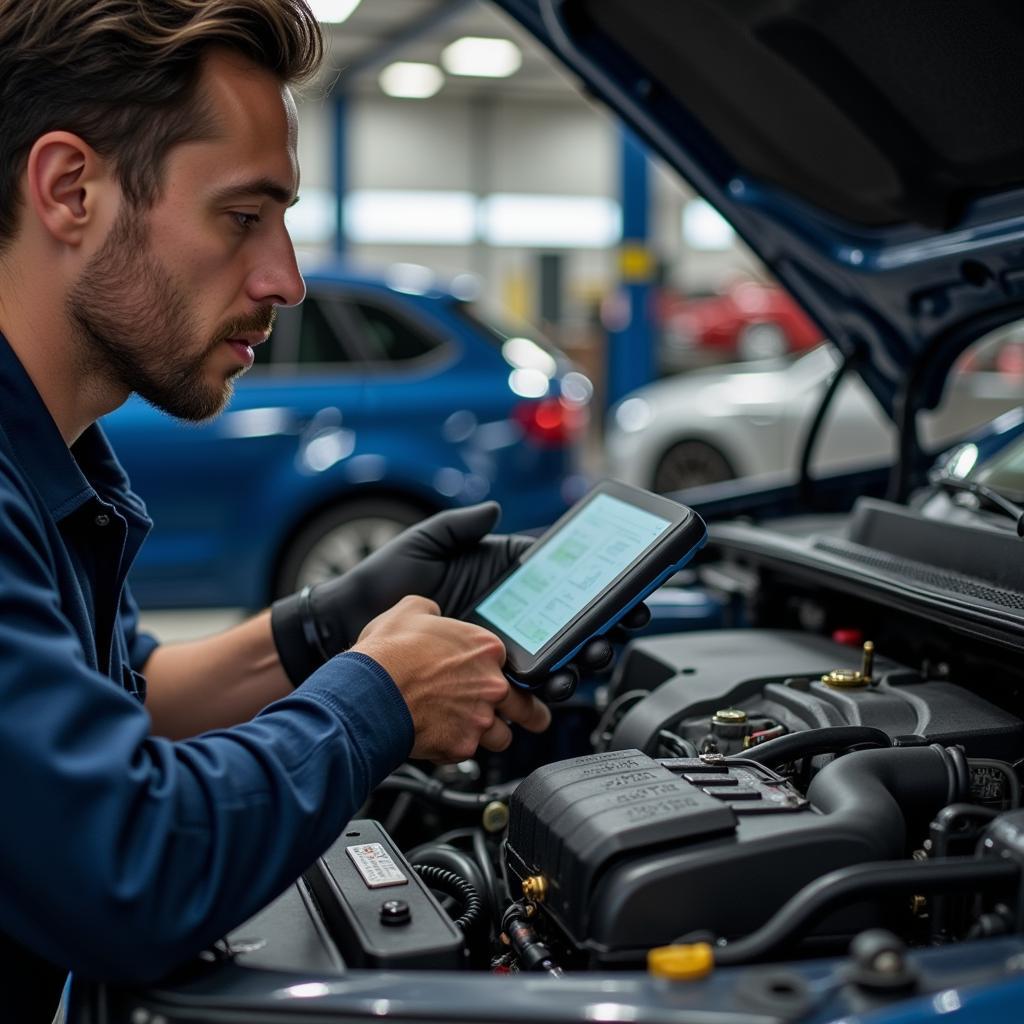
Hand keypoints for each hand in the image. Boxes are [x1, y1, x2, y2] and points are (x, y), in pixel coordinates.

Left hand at [271, 502, 650, 695]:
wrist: (349, 626)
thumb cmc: (383, 580)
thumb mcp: (424, 542)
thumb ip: (460, 525)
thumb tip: (494, 509)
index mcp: (502, 574)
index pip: (560, 575)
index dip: (596, 582)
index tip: (625, 589)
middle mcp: (508, 609)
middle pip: (569, 618)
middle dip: (600, 624)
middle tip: (617, 628)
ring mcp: (498, 643)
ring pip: (554, 653)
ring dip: (580, 658)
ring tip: (589, 658)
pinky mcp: (483, 673)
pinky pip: (522, 682)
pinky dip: (545, 684)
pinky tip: (553, 685)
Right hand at [352, 595, 550, 760]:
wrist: (370, 691)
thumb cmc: (389, 653)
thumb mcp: (410, 612)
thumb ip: (431, 612)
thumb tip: (431, 615)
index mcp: (486, 649)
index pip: (511, 666)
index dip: (498, 673)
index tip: (495, 679)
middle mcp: (491, 685)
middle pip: (526, 708)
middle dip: (531, 715)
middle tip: (533, 719)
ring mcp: (478, 719)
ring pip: (501, 738)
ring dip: (488, 735)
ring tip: (469, 730)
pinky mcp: (460, 747)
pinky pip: (466, 753)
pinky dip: (454, 747)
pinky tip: (436, 736)